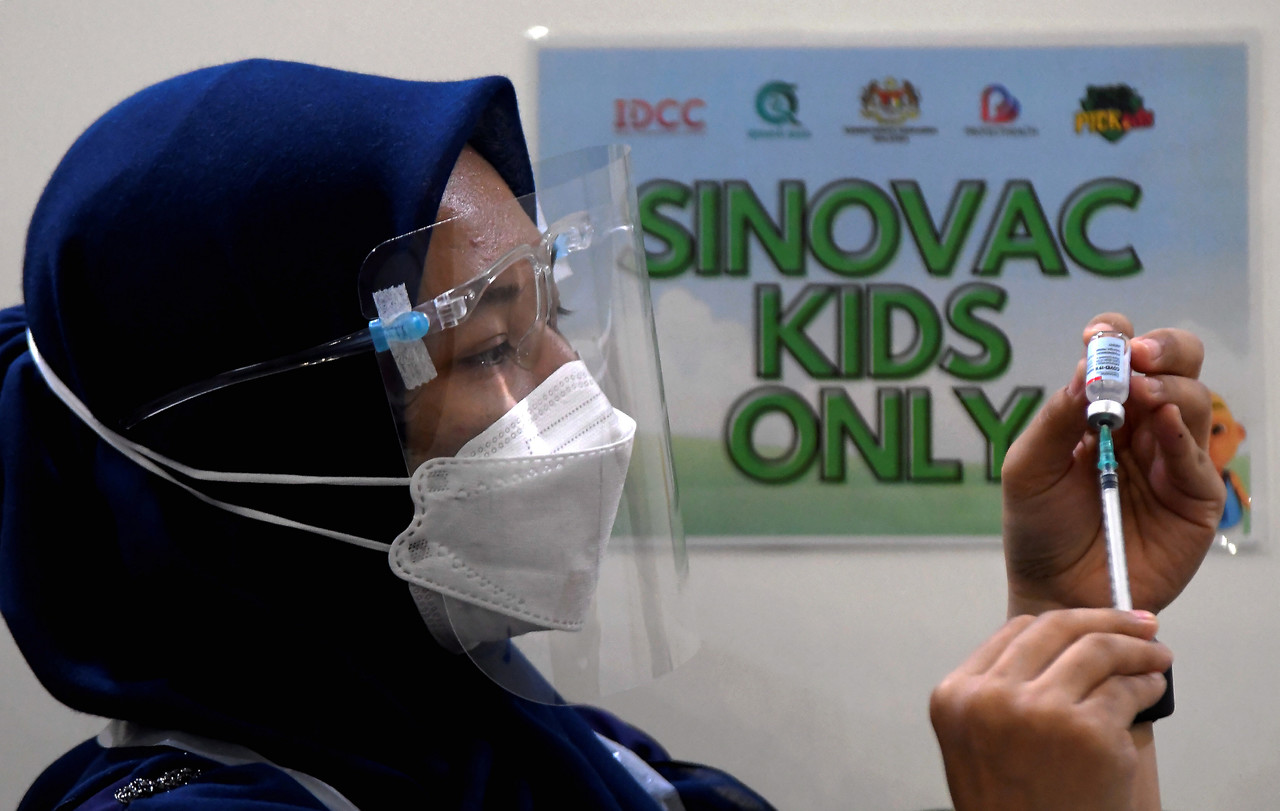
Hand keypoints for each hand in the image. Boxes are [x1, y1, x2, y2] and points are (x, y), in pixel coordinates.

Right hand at [930, 609, 1171, 810]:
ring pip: (1097, 650)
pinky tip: (1153, 690)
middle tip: (1140, 623)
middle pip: (1057, 628)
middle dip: (1107, 619)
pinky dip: (1148, 685)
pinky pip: (1128, 691)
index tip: (1092, 622)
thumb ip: (999, 694)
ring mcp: (1040, 714)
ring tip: (1156, 658)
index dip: (1063, 623)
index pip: (1016, 632)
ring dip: (1137, 649)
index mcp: (956, 696)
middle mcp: (991, 698)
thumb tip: (1065, 646)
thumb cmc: (1015, 808)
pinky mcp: (1088, 734)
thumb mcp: (976, 744)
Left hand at [1002, 313, 1223, 615]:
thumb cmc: (1039, 528)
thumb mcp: (1029, 468)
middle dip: (1161, 349)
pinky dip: (1182, 433)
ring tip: (1139, 394)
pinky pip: (1199, 456)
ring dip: (1168, 387)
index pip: (1121, 355)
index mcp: (1101, 411)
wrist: (1055, 591)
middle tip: (1134, 356)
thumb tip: (1084, 368)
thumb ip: (1056, 419)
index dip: (1115, 337)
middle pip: (1175, 364)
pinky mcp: (1195, 497)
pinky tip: (1162, 421)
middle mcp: (1143, 426)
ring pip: (1193, 400)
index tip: (1097, 336)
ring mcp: (1172, 458)